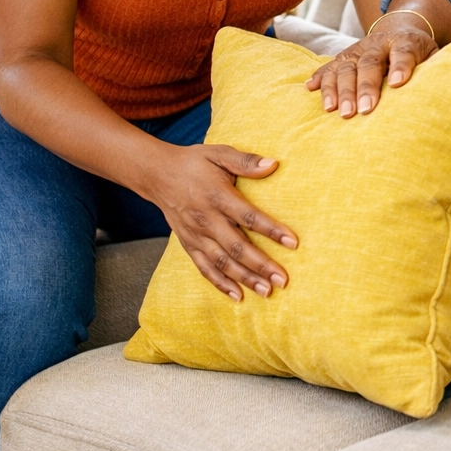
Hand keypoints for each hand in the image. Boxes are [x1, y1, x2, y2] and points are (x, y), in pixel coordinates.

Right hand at [143, 144, 297, 300]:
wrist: (157, 174)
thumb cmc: (194, 162)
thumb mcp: (219, 154)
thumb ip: (246, 161)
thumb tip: (274, 164)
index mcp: (217, 196)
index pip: (248, 217)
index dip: (271, 230)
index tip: (293, 243)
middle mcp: (206, 220)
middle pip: (237, 247)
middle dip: (261, 265)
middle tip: (283, 280)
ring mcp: (196, 235)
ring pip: (222, 262)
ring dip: (245, 279)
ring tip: (267, 292)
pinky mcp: (188, 244)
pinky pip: (205, 268)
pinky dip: (220, 283)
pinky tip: (238, 296)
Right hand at [305, 18, 437, 116]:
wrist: (400, 30)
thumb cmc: (419, 52)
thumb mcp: (433, 56)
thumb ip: (435, 68)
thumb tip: (443, 89)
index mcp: (404, 42)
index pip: (403, 52)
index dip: (400, 66)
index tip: (397, 84)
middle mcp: (377, 44)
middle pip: (369, 63)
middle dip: (365, 87)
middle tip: (364, 110)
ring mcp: (357, 50)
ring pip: (345, 67)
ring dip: (339, 89)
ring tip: (336, 111)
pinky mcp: (343, 57)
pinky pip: (328, 66)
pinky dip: (319, 77)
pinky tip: (310, 88)